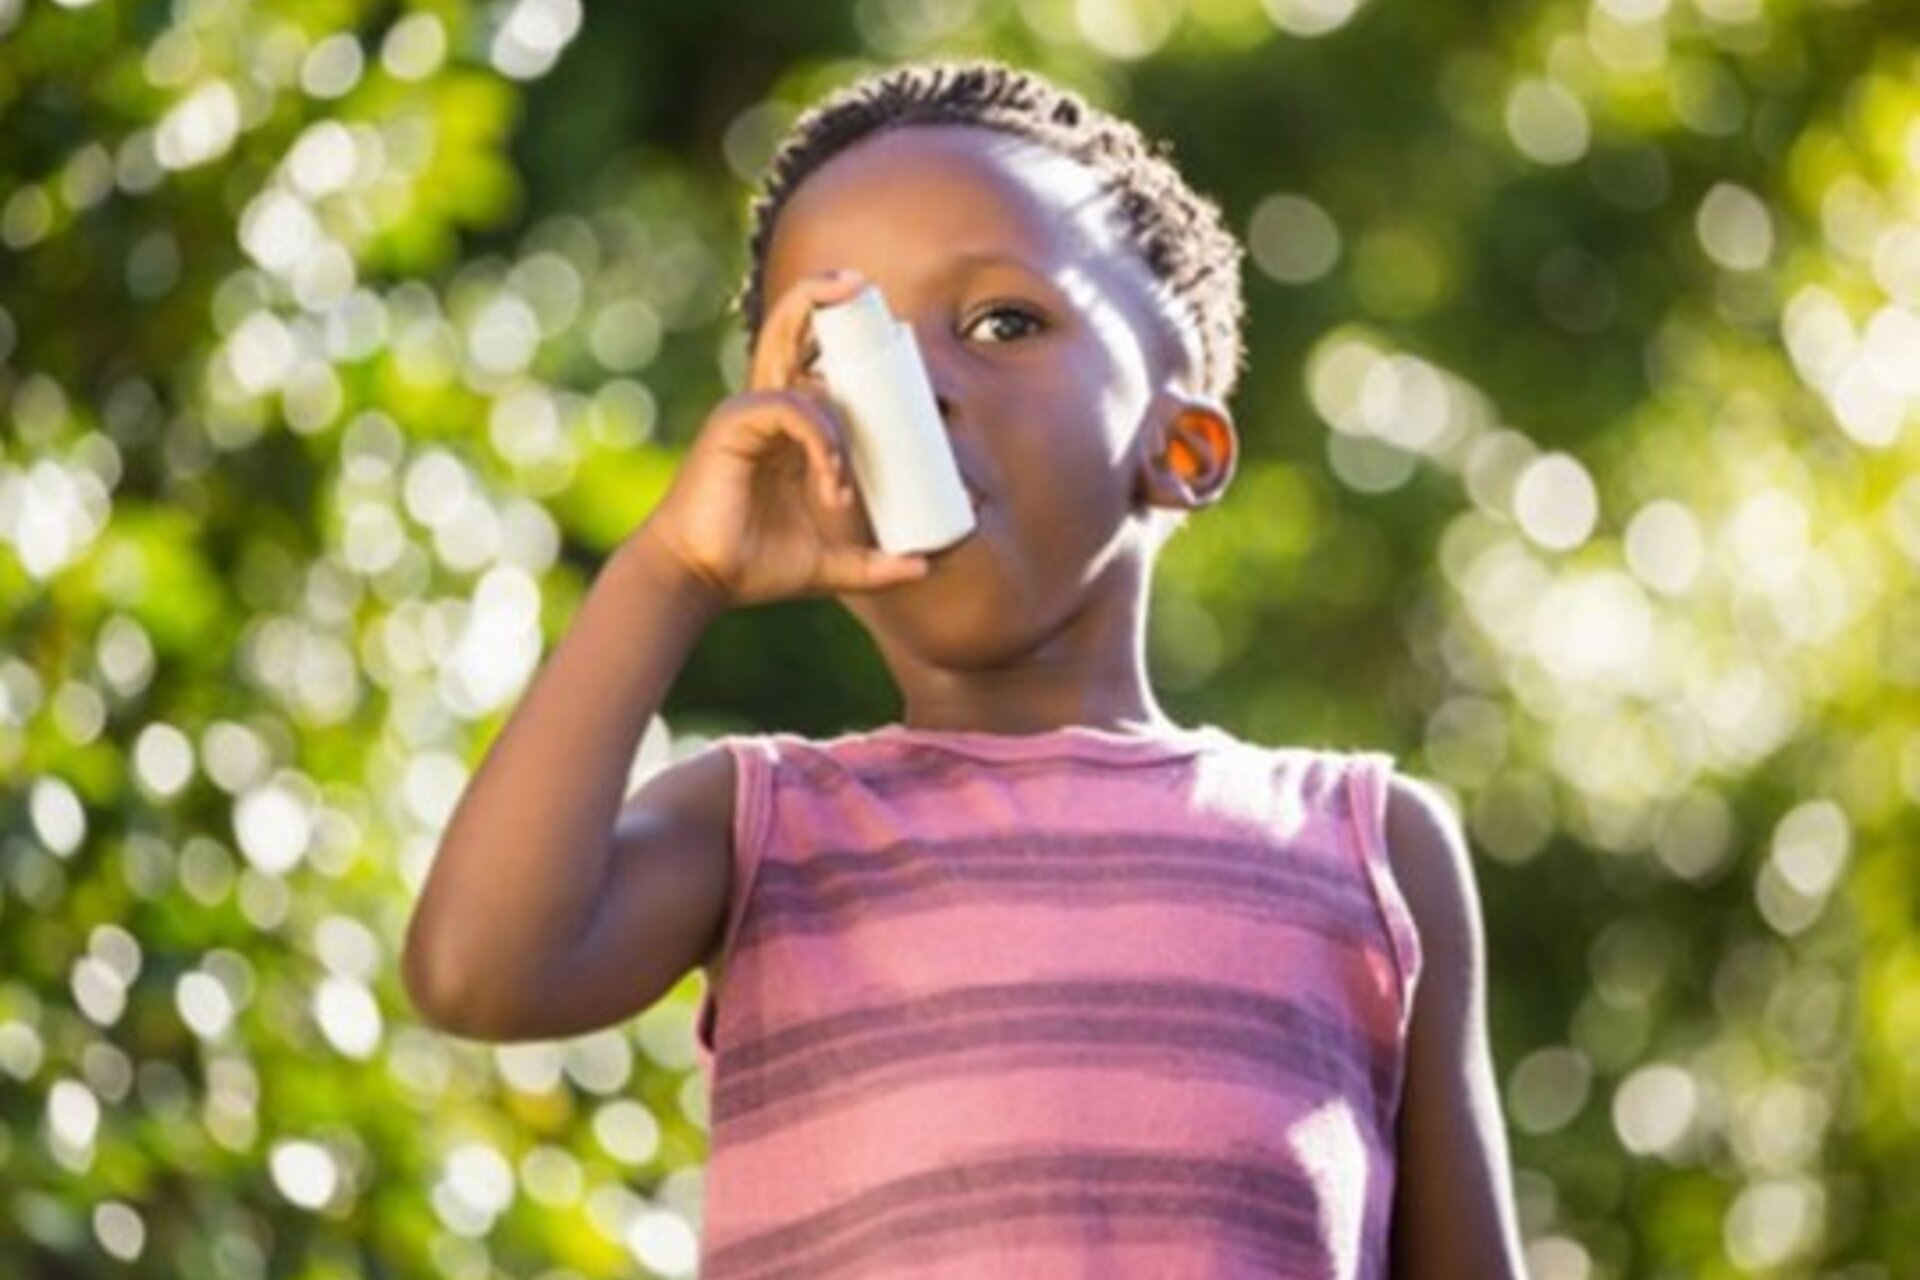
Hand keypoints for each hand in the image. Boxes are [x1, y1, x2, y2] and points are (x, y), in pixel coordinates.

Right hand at [629, 269, 931, 607]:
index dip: (849, 343)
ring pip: (799, 372)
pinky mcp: (735, 421)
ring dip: (837, 432)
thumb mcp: (830, 564)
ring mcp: (749, 410)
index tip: (892, 337)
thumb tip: (925, 566)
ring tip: (839, 495)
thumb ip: (873, 564)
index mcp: (788, 427)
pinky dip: (820, 441)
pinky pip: (790, 408)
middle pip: (790, 329)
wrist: (702, 579)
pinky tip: (829, 482)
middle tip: (860, 286)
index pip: (819, 365)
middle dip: (820, 296)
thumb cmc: (755, 564)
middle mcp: (767, 406)